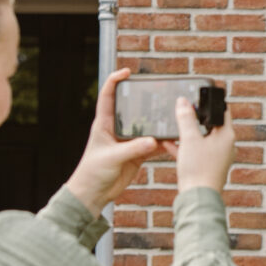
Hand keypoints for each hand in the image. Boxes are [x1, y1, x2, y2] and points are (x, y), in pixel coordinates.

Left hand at [64, 70, 166, 213]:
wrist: (94, 194)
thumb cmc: (93, 172)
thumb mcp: (112, 158)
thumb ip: (133, 149)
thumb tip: (152, 141)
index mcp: (104, 124)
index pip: (108, 95)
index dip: (115, 80)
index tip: (128, 71)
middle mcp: (117, 129)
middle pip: (131, 108)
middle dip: (144, 98)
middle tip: (158, 91)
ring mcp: (128, 141)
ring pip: (145, 126)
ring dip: (156, 122)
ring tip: (171, 114)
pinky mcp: (137, 154)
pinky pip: (153, 145)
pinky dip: (163, 142)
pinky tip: (173, 139)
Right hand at [169, 95, 235, 192]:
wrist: (198, 198)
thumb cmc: (198, 168)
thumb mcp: (189, 139)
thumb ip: (186, 118)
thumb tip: (183, 101)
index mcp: (227, 135)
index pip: (222, 111)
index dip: (210, 102)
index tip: (198, 96)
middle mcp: (226, 145)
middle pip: (211, 125)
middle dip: (196, 118)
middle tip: (183, 110)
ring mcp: (218, 157)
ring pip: (202, 139)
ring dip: (188, 133)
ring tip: (173, 126)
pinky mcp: (208, 167)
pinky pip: (197, 152)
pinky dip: (185, 147)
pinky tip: (168, 144)